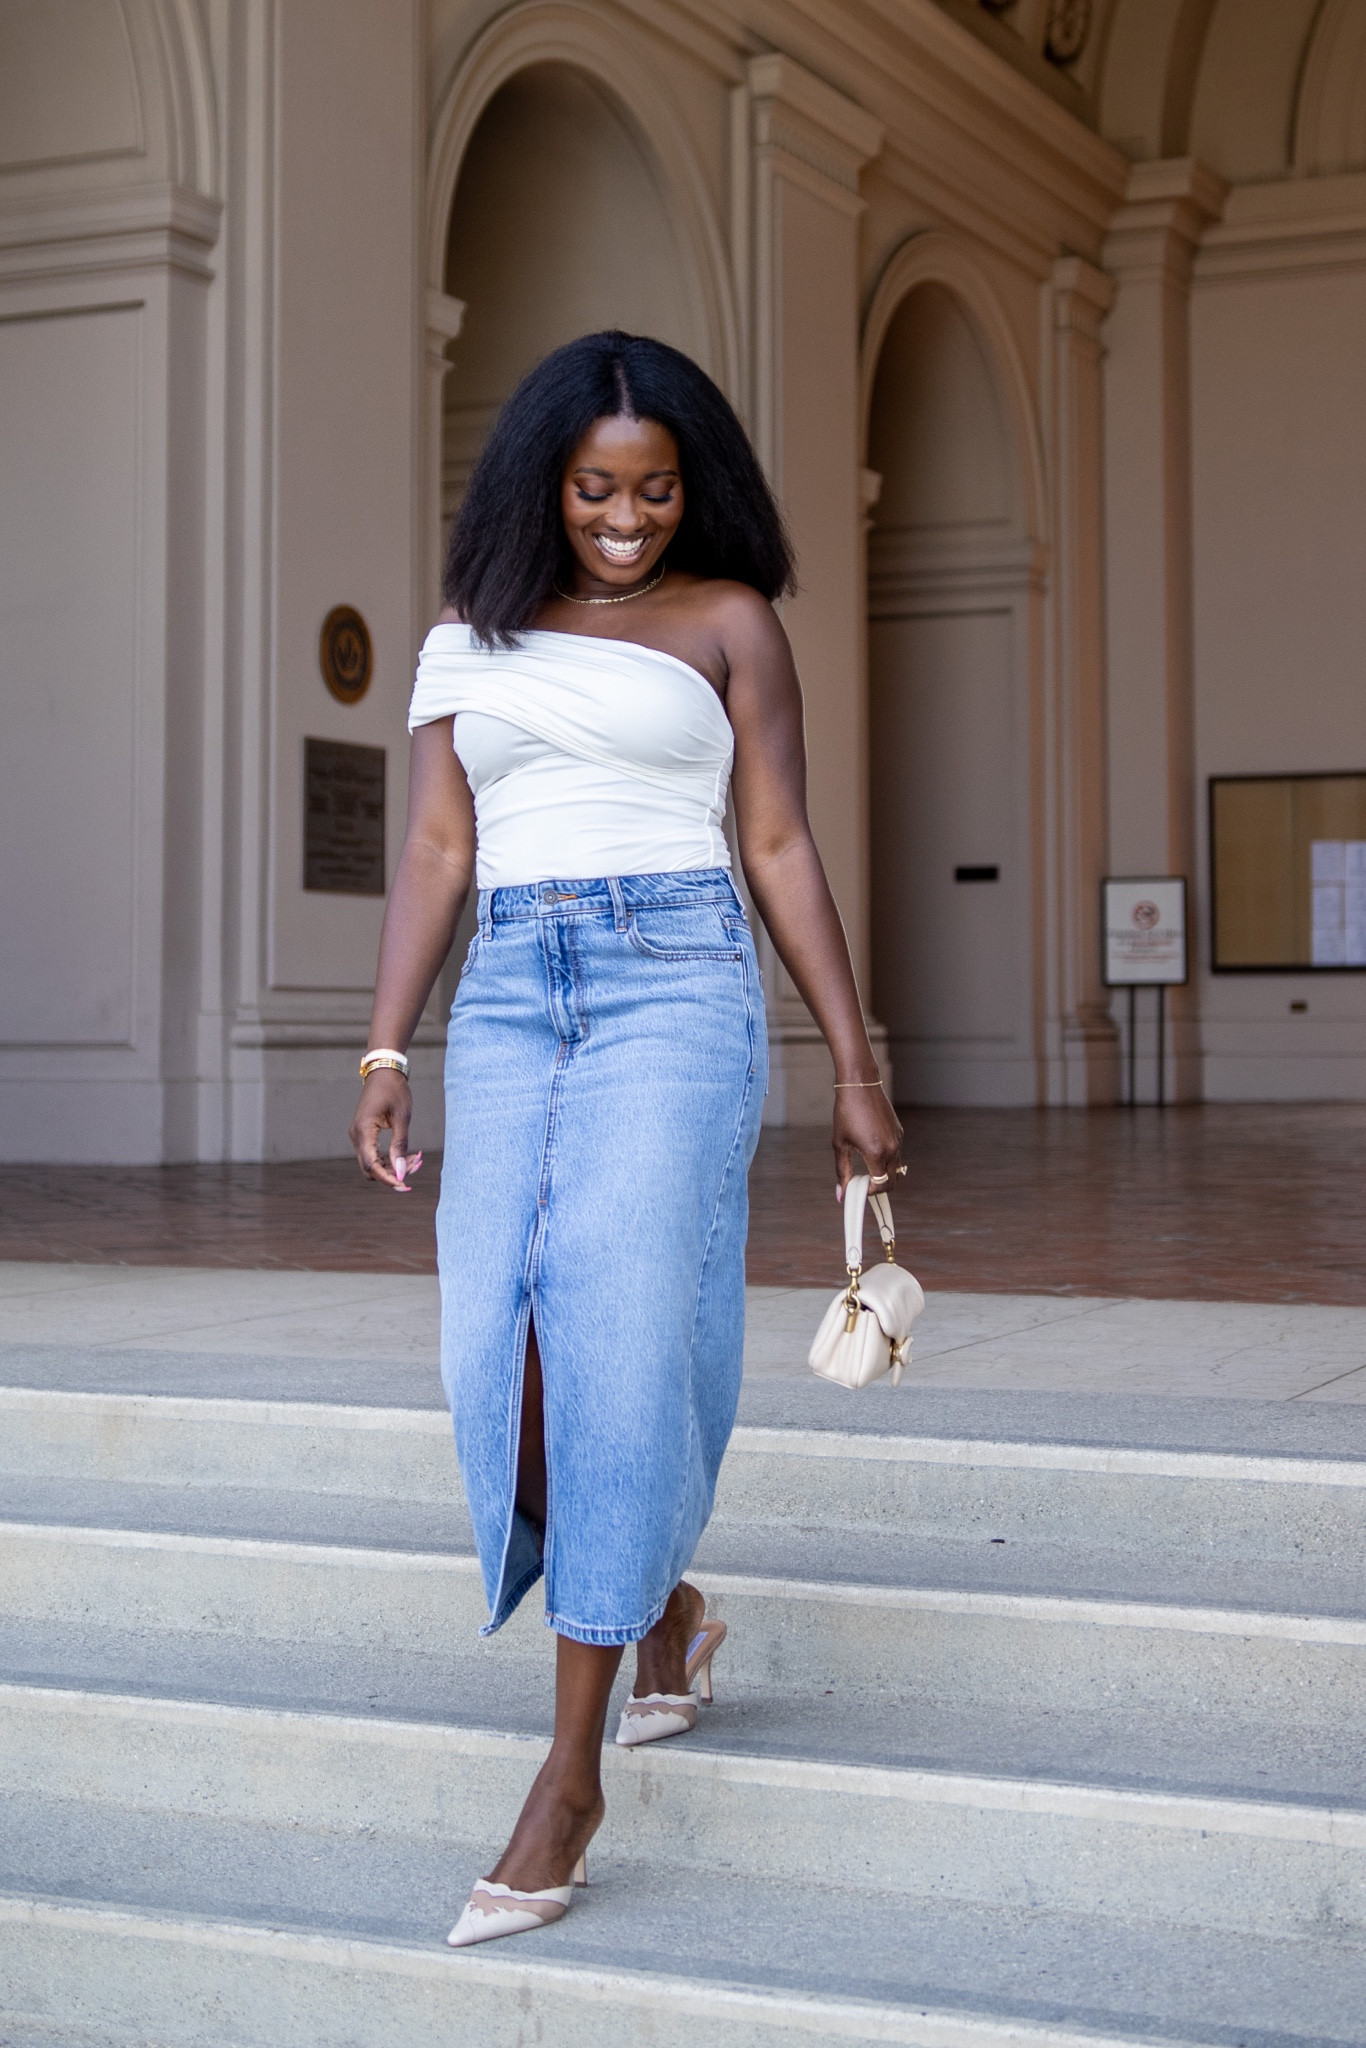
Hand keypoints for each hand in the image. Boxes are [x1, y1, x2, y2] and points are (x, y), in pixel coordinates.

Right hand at [349, 1070, 420, 1191]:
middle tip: (417, 1167)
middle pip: (370, 1169)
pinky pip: (374, 1154)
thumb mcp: (402, 1118)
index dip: (388, 1178)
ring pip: (373, 1163)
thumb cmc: (395, 1091)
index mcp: (364, 1131)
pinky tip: (409, 1155)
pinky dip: (390, 1158)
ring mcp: (358, 1136)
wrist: (384, 1072)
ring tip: (417, 1159)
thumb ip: (400, 1146)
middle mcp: (356, 1136)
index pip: (372, 1165)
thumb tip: (402, 1172)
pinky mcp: (363, 1134)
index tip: (406, 1185)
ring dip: (393, 1167)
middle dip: (393, 1174)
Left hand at [832, 1082, 902, 1199]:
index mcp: (876, 1152)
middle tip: (864, 1183)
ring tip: (866, 1167)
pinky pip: (897, 1154)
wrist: (860, 1086)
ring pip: (897, 1168)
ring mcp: (898, 1140)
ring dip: (884, 1173)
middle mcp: (892, 1148)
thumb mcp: (840, 1144)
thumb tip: (841, 1194)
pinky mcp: (900, 1132)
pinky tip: (871, 1150)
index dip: (870, 1192)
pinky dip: (887, 1159)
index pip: (880, 1184)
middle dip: (879, 1186)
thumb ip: (842, 1171)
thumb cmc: (846, 1113)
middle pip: (893, 1181)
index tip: (859, 1189)